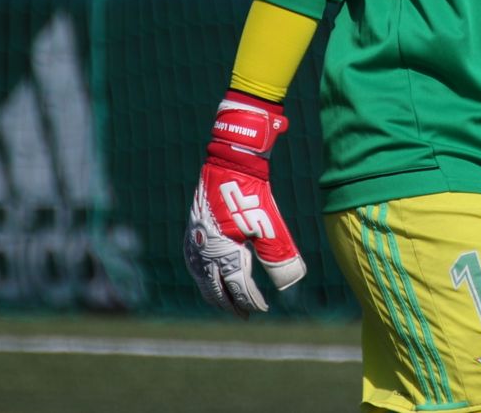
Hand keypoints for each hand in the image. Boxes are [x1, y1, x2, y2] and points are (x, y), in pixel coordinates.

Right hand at [183, 90, 306, 316]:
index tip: (262, 309)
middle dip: (231, 304)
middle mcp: (204, 254)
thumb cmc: (252, 195)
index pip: (237, 290)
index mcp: (223, 255)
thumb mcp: (270, 226)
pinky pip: (196, 267)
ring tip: (229, 303)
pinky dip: (206, 279)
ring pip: (203, 281)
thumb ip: (280, 257)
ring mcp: (194, 245)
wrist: (229, 165)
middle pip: (216, 291)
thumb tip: (289, 286)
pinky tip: (214, 279)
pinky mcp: (191, 236)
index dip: (251, 302)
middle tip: (245, 314)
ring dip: (216, 294)